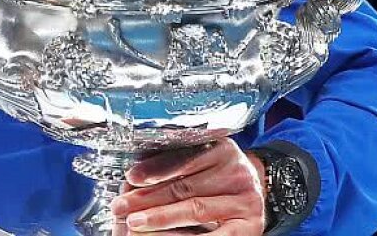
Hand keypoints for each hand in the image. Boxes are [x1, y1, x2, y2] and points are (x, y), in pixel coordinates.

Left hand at [110, 140, 266, 234]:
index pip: (184, 158)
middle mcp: (237, 173)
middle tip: (122, 206)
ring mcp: (245, 201)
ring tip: (135, 223)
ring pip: (196, 209)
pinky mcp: (249, 227)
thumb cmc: (217, 175)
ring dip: (160, 218)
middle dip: (148, 198)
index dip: (155, 168)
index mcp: (222, 149)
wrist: (255, 193)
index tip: (130, 178)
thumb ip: (175, 164)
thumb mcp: (202, 161)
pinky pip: (212, 235)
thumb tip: (134, 177)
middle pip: (186, 186)